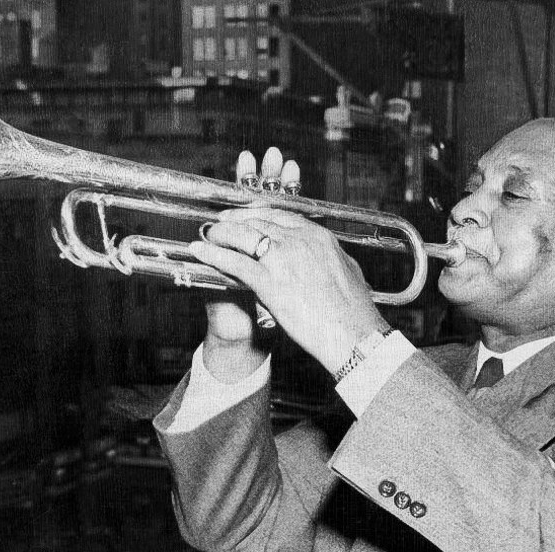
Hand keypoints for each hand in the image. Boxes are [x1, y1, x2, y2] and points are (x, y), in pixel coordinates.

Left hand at [188, 166, 389, 374]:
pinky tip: (199, 251)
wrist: (355, 334)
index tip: (246, 215)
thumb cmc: (355, 310)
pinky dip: (213, 254)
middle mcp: (299, 240)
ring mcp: (283, 259)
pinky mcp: (270, 282)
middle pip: (258, 221)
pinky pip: (234, 262)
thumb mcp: (348, 271)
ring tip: (208, 233)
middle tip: (221, 223)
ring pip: (243, 235)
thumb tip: (327, 256)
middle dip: (235, 220)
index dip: (258, 213)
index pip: (281, 215)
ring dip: (220, 233)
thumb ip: (332, 258)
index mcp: (318, 236)